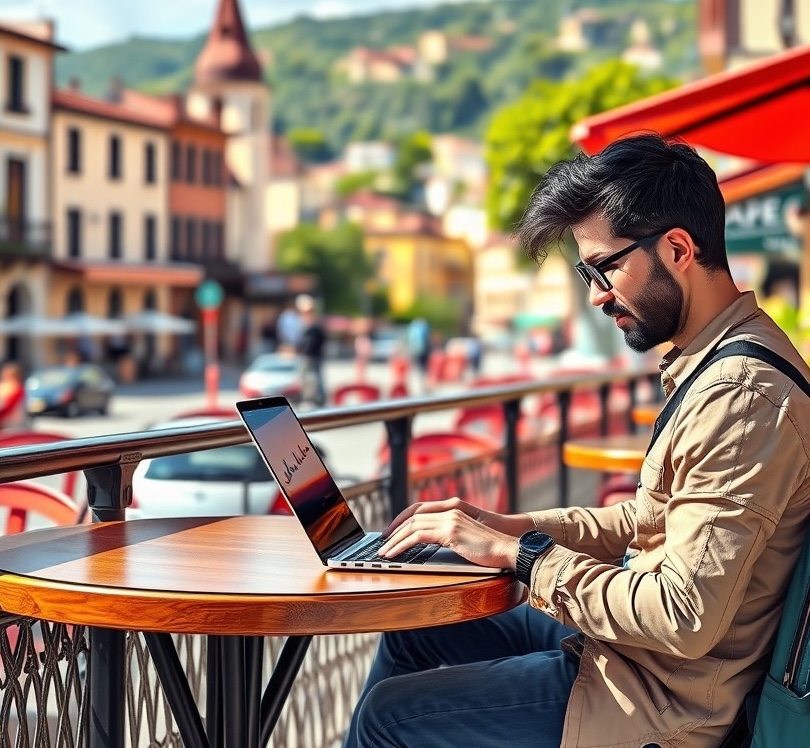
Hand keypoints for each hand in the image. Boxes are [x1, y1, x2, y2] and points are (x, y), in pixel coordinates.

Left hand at [379, 498, 518, 569]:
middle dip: (394, 530)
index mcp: (453, 510)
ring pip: (412, 526)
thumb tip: (433, 544)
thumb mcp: (466, 539)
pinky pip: (417, 537)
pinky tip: (395, 553)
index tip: (392, 531)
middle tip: (383, 542)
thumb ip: (450, 536)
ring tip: (384, 552)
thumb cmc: (490, 550)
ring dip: (395, 540)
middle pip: (413, 516)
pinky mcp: (450, 532)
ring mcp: (450, 520)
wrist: (508, 550)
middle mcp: (450, 511)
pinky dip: (402, 545)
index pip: (420, 509)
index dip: (403, 519)